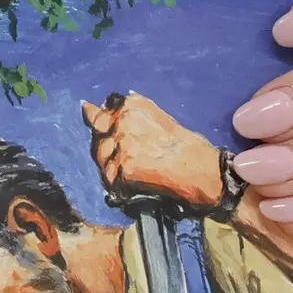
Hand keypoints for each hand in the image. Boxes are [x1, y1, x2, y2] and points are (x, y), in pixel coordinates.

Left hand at [81, 93, 224, 209]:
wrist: (204, 171)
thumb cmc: (191, 149)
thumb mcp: (162, 122)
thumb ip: (134, 120)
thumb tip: (109, 118)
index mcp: (134, 106)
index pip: (102, 114)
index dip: (95, 117)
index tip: (87, 112)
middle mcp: (125, 121)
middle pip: (99, 140)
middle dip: (107, 151)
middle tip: (124, 160)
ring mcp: (123, 145)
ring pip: (103, 161)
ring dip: (113, 169)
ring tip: (136, 174)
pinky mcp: (124, 168)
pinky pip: (111, 180)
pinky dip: (120, 186)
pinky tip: (135, 186)